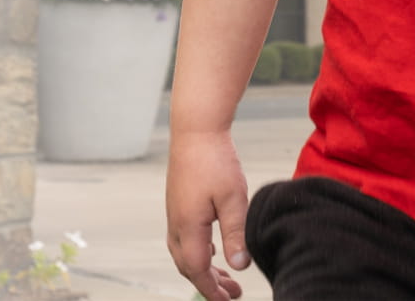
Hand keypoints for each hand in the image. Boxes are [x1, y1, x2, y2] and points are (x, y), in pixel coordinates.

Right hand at [165, 128, 251, 299]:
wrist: (195, 130)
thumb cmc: (215, 160)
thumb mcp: (234, 199)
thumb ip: (236, 234)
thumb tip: (239, 266)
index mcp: (188, 225)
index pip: (197, 269)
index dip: (212, 289)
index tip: (228, 300)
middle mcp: (176, 223)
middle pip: (187, 265)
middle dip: (208, 283)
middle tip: (233, 293)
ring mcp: (174, 213)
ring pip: (183, 253)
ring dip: (203, 269)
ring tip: (225, 277)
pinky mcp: (178, 204)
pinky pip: (183, 239)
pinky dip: (198, 252)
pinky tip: (214, 250)